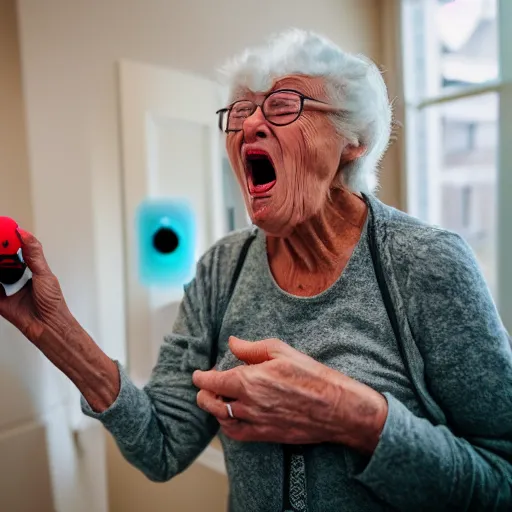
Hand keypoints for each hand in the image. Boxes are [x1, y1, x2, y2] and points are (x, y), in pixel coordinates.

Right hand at [0, 229, 71, 341]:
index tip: (3, 229)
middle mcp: (17, 276)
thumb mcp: (44, 274)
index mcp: (29, 267)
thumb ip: (33, 254)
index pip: (15, 249)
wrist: (48, 325)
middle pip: (1, 258)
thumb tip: (25, 234)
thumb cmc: (52, 302)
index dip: (8, 239)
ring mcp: (6, 287)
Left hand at [193, 337, 387, 453]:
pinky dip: (228, 426)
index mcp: (249, 380)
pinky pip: (237, 434)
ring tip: (218, 400)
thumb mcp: (281, 351)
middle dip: (204, 393)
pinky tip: (232, 417)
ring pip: (222, 420)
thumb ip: (251, 348)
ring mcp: (256, 422)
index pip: (212, 380)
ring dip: (215, 409)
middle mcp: (248, 404)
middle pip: (212, 402)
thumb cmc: (311, 376)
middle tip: (206, 386)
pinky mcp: (266, 435)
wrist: (336, 407)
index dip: (201, 377)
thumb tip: (232, 343)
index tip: (197, 374)